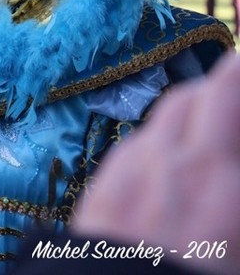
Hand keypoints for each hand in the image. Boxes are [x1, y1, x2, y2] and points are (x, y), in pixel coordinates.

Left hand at [72, 52, 239, 273]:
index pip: (234, 93)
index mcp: (224, 189)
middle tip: (239, 98)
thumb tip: (234, 177)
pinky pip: (139, 140)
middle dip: (230, 86)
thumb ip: (235, 188)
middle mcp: (175, 165)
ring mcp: (132, 169)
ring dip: (196, 111)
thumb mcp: (238, 243)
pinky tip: (169, 164)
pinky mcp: (103, 183)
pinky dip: (162, 139)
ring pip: (169, 112)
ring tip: (210, 134)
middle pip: (206, 94)